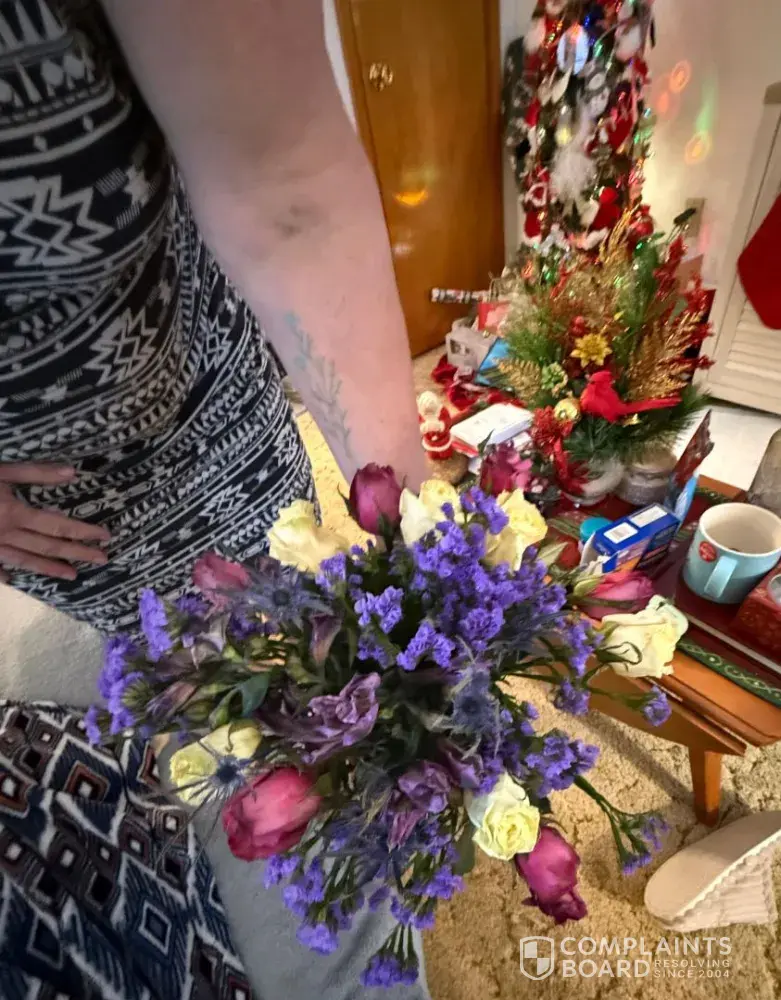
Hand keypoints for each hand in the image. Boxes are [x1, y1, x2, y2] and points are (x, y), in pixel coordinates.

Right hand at [0, 463, 111, 583]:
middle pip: (48, 547)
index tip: (106, 536)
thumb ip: (35, 472)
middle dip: (77, 553)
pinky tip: (15, 579)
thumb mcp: (2, 470)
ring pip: (25, 561)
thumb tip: (72, 473)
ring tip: (72, 575)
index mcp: (15, 514)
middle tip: (102, 559)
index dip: (84, 531)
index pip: (58, 526)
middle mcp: (7, 535)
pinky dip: (4, 574)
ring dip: (50, 569)